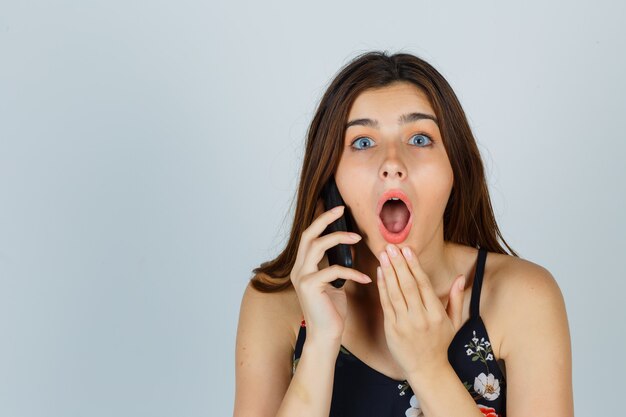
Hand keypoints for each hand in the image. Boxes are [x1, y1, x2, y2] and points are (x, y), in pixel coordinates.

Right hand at [289, 199, 371, 348]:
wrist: (326, 337)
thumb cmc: (332, 312)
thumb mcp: (336, 283)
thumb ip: (337, 264)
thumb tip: (349, 245)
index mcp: (303, 267)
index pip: (309, 237)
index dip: (322, 221)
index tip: (337, 209)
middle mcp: (298, 270)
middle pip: (308, 235)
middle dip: (325, 219)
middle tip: (342, 209)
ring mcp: (301, 278)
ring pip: (317, 246)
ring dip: (338, 238)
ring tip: (358, 237)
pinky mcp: (309, 287)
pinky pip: (332, 270)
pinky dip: (352, 272)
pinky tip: (366, 278)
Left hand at [376, 244, 465, 380]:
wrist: (426, 369)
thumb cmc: (440, 343)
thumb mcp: (454, 322)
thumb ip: (456, 298)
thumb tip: (460, 277)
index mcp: (436, 315)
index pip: (423, 285)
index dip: (414, 266)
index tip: (408, 249)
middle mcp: (420, 318)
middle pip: (407, 286)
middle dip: (399, 264)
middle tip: (391, 247)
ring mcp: (404, 324)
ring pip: (395, 293)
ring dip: (388, 272)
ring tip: (383, 255)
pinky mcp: (391, 329)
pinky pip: (386, 304)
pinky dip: (382, 287)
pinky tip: (380, 273)